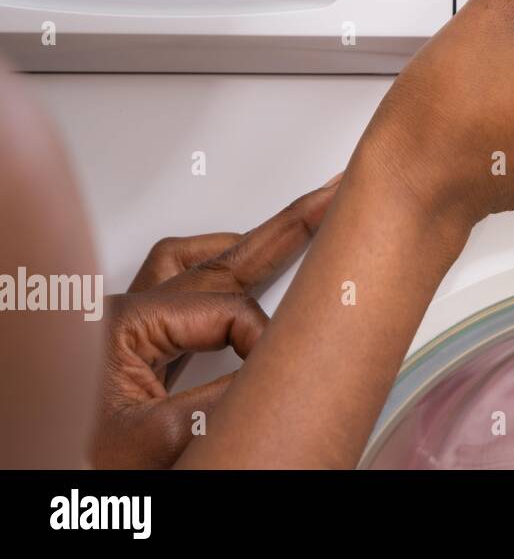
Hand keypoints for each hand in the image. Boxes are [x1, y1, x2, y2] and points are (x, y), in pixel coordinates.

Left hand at [91, 178, 337, 468]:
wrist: (32, 465)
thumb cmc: (71, 455)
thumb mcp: (152, 438)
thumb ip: (219, 403)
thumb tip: (275, 376)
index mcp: (126, 324)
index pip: (227, 310)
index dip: (262, 337)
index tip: (278, 374)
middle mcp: (124, 315)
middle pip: (221, 259)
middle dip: (284, 228)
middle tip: (330, 197)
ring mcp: (124, 327)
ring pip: (192, 263)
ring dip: (242, 245)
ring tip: (289, 227)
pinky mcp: (128, 348)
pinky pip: (175, 286)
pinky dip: (210, 270)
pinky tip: (232, 267)